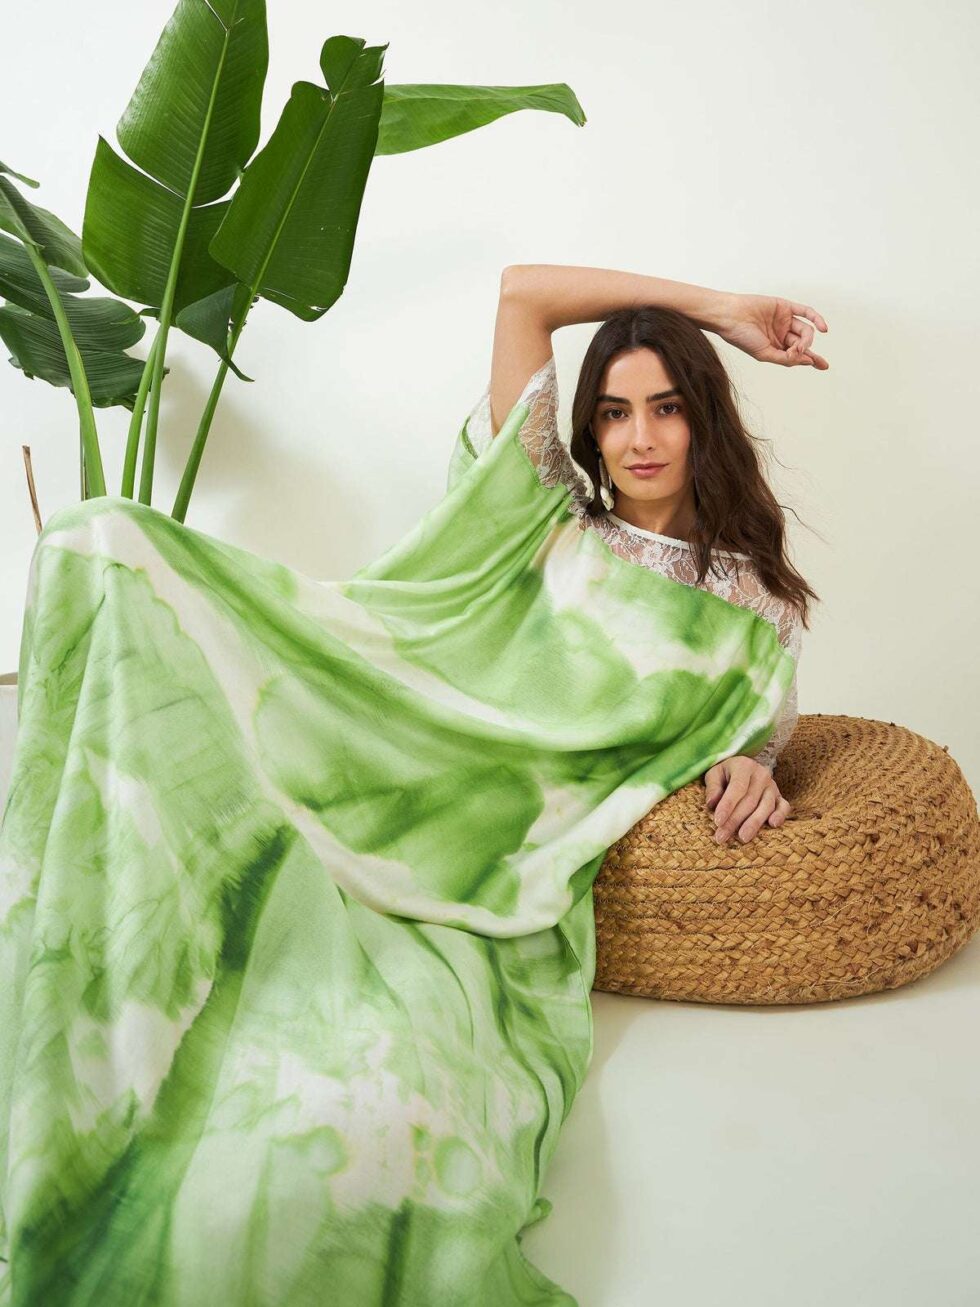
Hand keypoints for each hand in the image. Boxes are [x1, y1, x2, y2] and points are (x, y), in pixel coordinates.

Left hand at [704, 755, 790, 843]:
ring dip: (754, 824)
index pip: (737, 788)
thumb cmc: (725, 774)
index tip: (718, 822)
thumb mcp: (714, 774)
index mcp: (744, 766)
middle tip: (722, 836)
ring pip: (766, 806)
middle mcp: (761, 775)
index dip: (727, 805)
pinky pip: (784, 806)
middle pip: (749, 801)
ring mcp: (772, 786)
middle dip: (735, 821)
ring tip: (743, 838)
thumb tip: (712, 803)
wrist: (742, 767)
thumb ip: (713, 787)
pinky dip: (780, 815)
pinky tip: (773, 825)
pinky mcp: (780, 796)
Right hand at [711, 292, 829, 369]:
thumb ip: (786, 358)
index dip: (811, 360)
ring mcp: (784, 320)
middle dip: (806, 349)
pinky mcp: (785, 307)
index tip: (823, 366)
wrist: (731, 316)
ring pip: (805, 330)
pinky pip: (805, 312)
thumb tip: (808, 361)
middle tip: (798, 352)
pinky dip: (816, 318)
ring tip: (799, 345)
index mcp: (775, 347)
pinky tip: (823, 328)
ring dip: (806, 339)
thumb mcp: (765, 354)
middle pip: (803, 343)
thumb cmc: (742, 337)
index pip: (797, 355)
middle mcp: (781, 334)